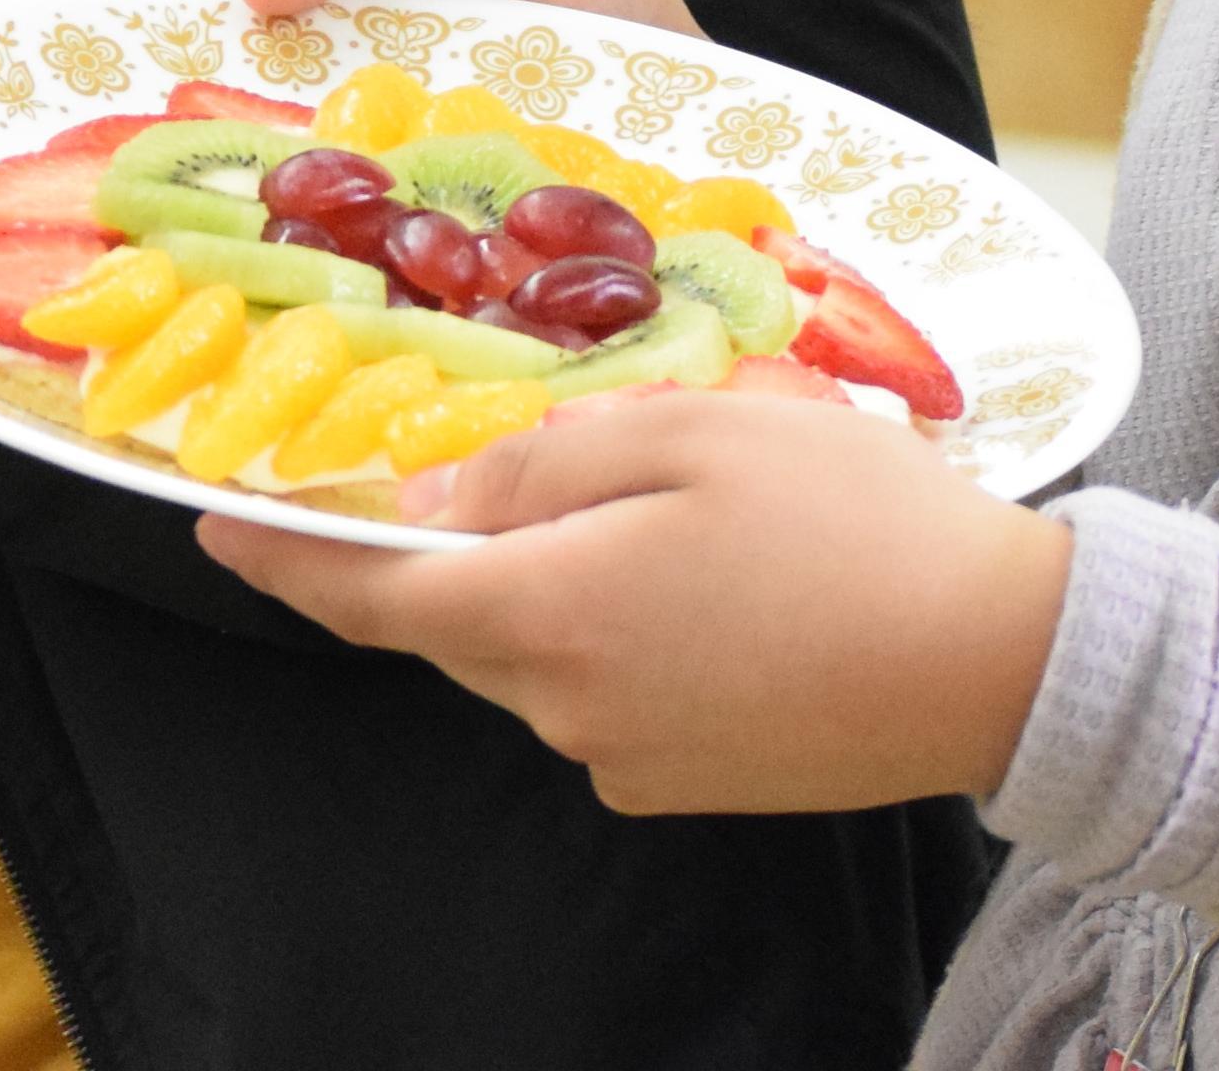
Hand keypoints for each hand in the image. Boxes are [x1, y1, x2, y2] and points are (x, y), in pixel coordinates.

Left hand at [196, 384, 1066, 814]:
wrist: (1009, 662)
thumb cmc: (851, 518)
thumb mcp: (688, 434)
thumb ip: (542, 468)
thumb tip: (434, 503)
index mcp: (551, 614)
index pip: (371, 593)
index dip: (283, 557)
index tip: (209, 521)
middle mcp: (567, 709)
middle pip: (458, 618)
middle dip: (455, 540)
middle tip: (487, 453)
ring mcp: (629, 759)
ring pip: (537, 649)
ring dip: (556, 577)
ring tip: (663, 500)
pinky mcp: (690, 783)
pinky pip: (606, 690)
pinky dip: (619, 624)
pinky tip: (710, 572)